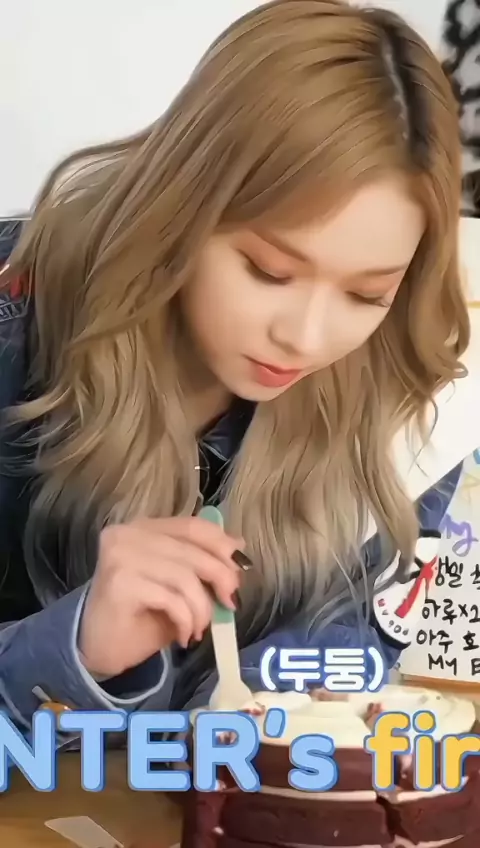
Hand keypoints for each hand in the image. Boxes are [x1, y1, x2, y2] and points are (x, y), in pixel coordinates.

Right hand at [78, 516, 241, 677]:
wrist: (98, 649)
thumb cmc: (140, 615)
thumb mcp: (177, 584)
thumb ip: (200, 562)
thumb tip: (238, 546)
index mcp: (143, 527)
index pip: (192, 526)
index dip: (222, 544)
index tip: (241, 568)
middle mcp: (127, 534)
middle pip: (193, 550)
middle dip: (221, 578)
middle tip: (230, 604)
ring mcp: (120, 557)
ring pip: (185, 577)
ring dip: (202, 609)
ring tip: (200, 628)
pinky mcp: (120, 584)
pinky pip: (172, 600)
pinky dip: (186, 620)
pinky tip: (184, 635)